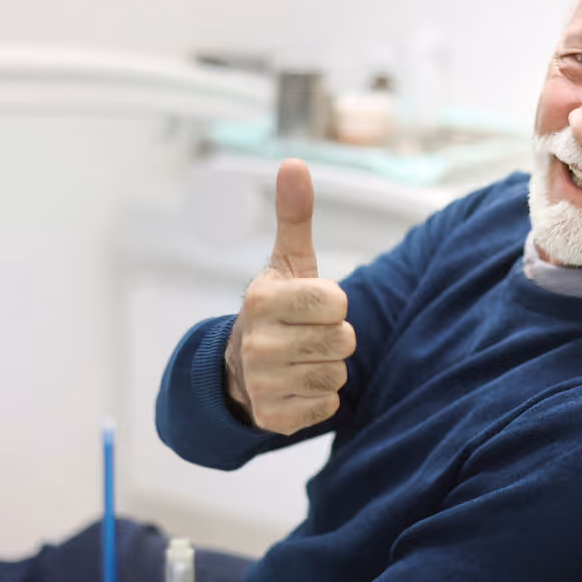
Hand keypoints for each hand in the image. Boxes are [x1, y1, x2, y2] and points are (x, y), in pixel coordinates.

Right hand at [224, 159, 356, 434]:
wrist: (239, 367)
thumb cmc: (278, 307)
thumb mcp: (287, 262)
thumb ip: (295, 215)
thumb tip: (295, 163)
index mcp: (262, 300)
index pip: (336, 302)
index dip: (334, 304)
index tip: (313, 305)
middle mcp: (257, 342)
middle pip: (342, 341)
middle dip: (334, 336)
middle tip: (308, 333)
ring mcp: (262, 383)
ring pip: (337, 374)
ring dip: (328, 367)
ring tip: (302, 357)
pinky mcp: (273, 418)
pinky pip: (327, 406)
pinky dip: (320, 397)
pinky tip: (297, 384)